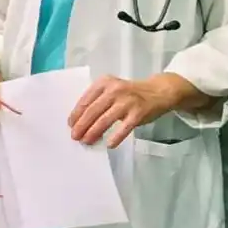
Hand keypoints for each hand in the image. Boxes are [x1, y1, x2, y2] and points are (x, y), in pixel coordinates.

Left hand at [68, 74, 189, 146]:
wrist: (158, 91)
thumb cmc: (130, 93)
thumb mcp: (112, 89)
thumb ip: (98, 100)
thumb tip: (81, 120)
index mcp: (104, 83)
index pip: (85, 100)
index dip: (76, 114)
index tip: (70, 125)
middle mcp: (114, 90)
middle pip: (93, 111)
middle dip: (81, 125)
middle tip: (75, 137)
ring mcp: (127, 102)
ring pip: (105, 120)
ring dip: (93, 132)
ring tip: (87, 141)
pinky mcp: (138, 113)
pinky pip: (124, 128)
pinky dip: (116, 137)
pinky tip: (109, 144)